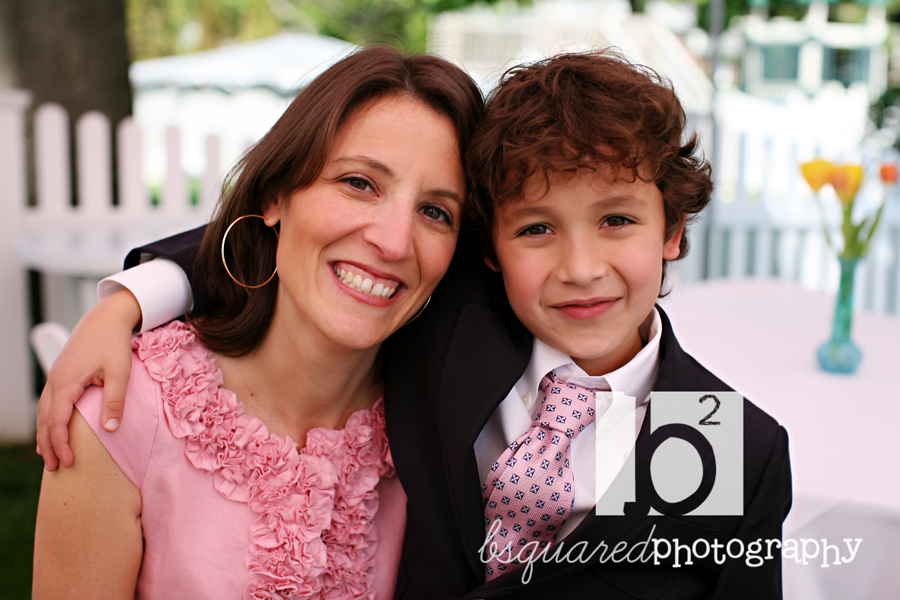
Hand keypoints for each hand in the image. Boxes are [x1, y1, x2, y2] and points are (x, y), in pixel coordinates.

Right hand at [36, 290, 141, 469]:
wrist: (106, 317)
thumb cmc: (115, 342)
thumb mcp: (121, 371)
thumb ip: (115, 401)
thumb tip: (111, 430)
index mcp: (67, 382)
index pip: (57, 421)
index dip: (62, 444)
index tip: (70, 462)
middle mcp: (55, 380)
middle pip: (45, 420)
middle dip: (49, 445)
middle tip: (55, 468)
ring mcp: (55, 376)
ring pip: (43, 411)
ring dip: (45, 434)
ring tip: (49, 456)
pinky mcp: (61, 373)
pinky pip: (48, 402)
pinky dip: (48, 419)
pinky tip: (52, 429)